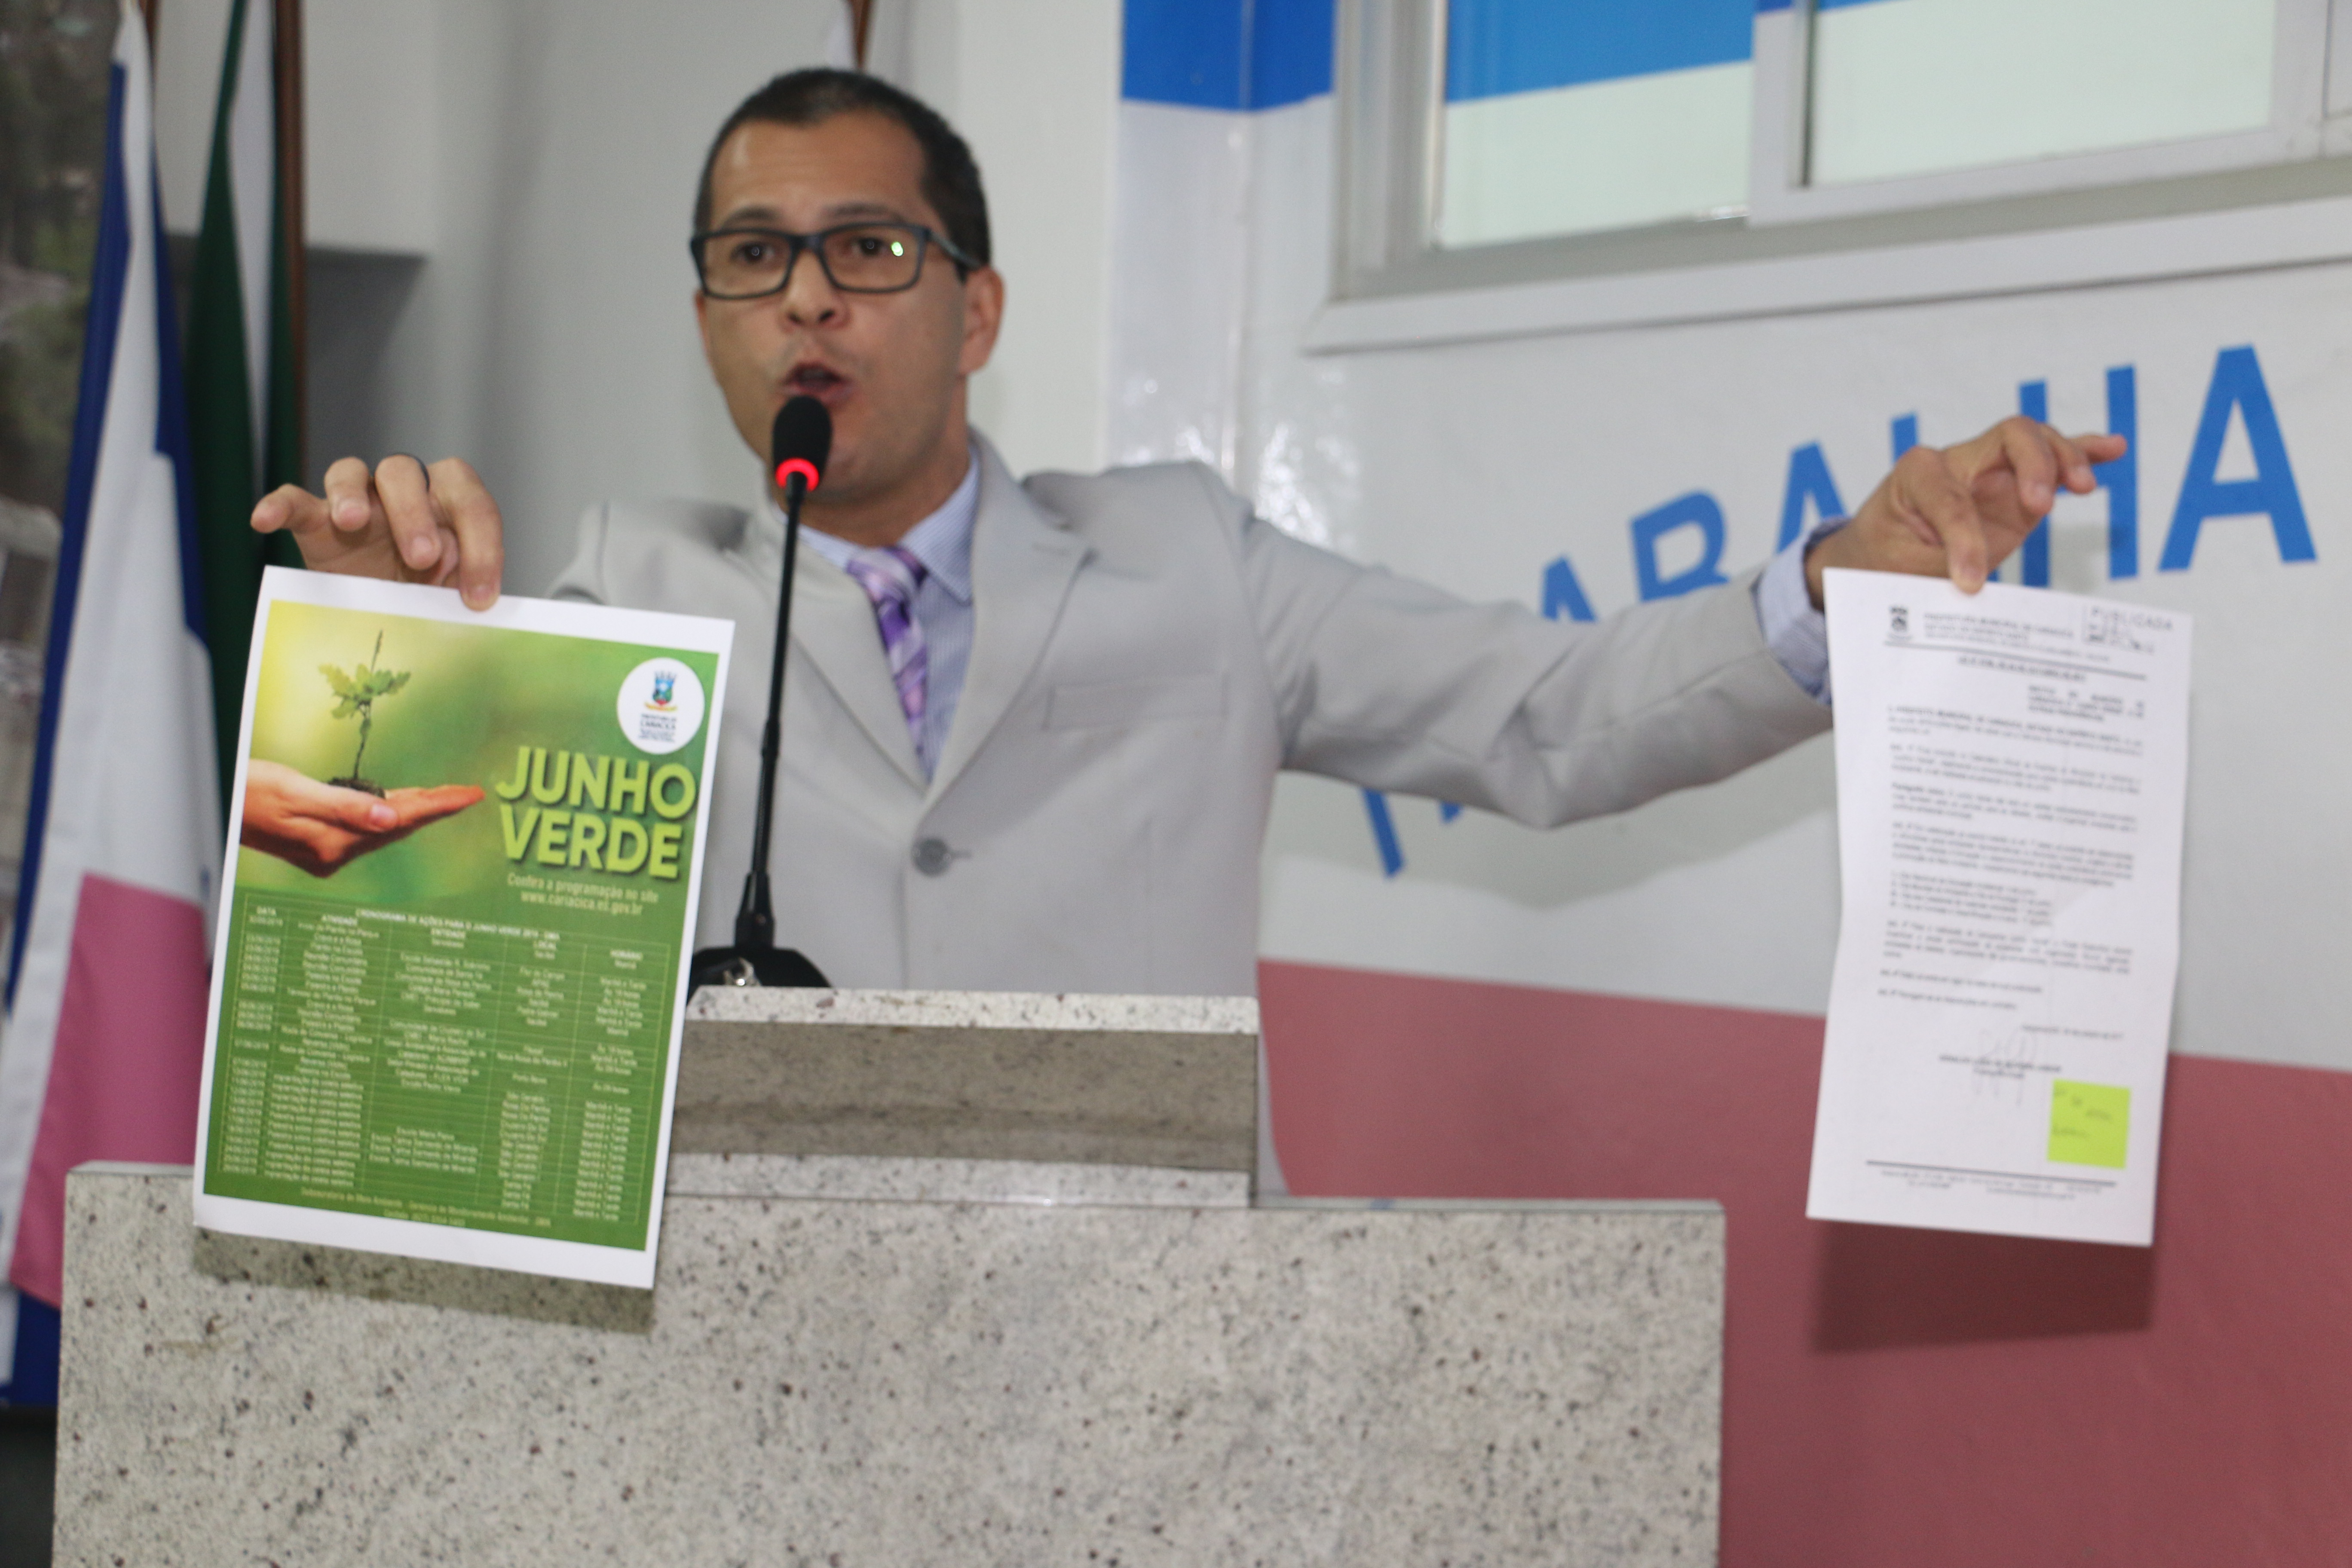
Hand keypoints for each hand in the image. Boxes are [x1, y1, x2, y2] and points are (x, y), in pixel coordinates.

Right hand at [240, 759, 484, 876]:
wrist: (212, 807)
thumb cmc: (245, 793)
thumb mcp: (294, 792)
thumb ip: (344, 806)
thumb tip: (391, 817)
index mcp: (333, 841)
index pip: (400, 818)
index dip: (439, 804)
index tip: (472, 795)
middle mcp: (334, 852)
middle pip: (398, 825)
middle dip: (435, 808)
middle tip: (469, 793)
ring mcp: (326, 851)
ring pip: (384, 827)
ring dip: (414, 810)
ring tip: (446, 796)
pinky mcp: (317, 843)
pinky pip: (366, 827)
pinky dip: (388, 813)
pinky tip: (400, 804)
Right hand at [251, 455, 505, 609]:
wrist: (386, 610)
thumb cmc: (426, 594)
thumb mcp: (451, 594)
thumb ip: (463, 590)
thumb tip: (478, 614)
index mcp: (448, 502)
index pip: (470, 502)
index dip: (483, 546)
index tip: (479, 598)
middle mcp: (403, 491)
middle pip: (406, 473)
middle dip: (415, 513)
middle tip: (421, 558)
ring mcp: (356, 501)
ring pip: (350, 471)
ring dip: (351, 495)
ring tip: (352, 522)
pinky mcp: (315, 522)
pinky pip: (294, 501)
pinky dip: (279, 505)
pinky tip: (264, 520)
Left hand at [1806, 417, 2128, 605]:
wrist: (1876, 555)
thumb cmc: (1883, 558)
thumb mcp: (1896, 569)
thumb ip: (1935, 571)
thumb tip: (1973, 596)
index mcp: (1917, 474)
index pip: (1951, 498)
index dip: (1963, 540)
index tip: (1968, 583)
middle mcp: (1958, 462)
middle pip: (2009, 436)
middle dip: (2032, 464)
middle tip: (2040, 509)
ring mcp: (1991, 471)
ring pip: (2036, 442)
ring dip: (2065, 458)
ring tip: (2083, 486)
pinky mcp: (2016, 488)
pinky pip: (2051, 462)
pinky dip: (2083, 452)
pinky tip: (2114, 448)